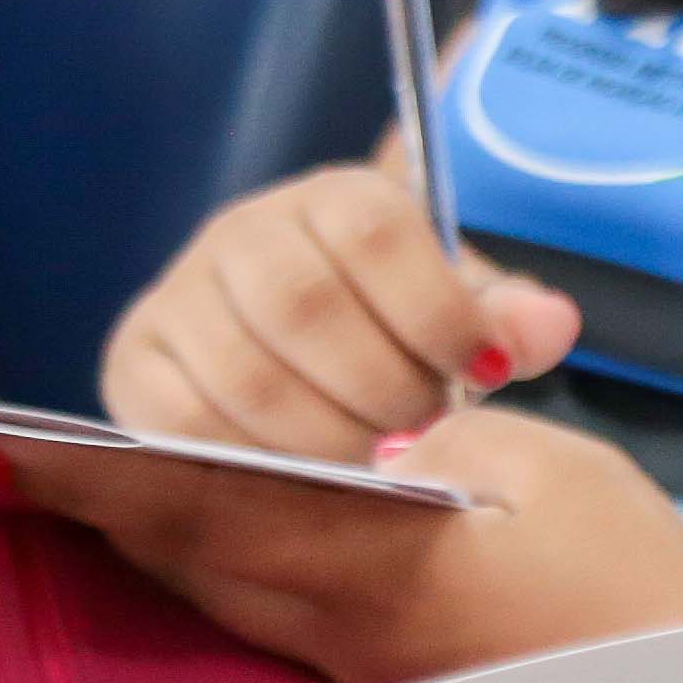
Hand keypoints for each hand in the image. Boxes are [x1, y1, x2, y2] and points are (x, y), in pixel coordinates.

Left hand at [12, 407, 682, 682]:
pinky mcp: (365, 671)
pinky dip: (204, 558)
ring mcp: (342, 654)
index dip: (100, 473)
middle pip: (180, 550)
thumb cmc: (627, 588)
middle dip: (103, 498)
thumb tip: (382, 438)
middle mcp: (329, 617)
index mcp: (366, 559)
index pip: (200, 502)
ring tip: (96, 482)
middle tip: (25, 454)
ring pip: (207, 584)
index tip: (11, 443)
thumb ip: (449, 440)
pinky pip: (252, 605)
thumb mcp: (557, 472)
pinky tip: (203, 532)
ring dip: (146, 529)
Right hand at [101, 167, 582, 461]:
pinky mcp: (135, 365)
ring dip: (325, 438)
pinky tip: (305, 484)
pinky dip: (256, 464)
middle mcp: (243, 233)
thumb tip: (547, 327)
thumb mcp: (461, 312)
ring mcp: (178, 296)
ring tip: (376, 468)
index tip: (480, 375)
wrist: (302, 360)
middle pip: (306, 306)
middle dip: (382, 389)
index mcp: (334, 198)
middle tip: (422, 438)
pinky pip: (186, 423)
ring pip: (247, 373)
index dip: (436, 310)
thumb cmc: (398, 332)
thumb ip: (508, 319)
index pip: (377, 231)